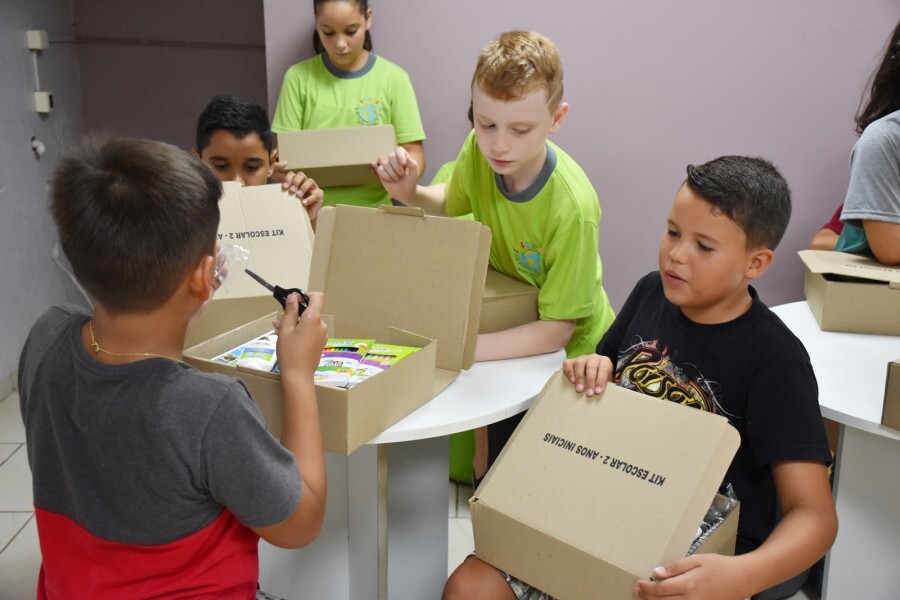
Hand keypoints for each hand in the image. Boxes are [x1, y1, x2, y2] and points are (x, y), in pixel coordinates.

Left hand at [273, 165, 323, 221]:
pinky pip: (316, 194)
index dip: (288, 178)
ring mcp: (313, 187)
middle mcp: (304, 182)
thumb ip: (275, 185)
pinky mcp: (319, 195)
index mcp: (295, 181)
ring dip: (303, 187)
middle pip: (301, 175)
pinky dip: (309, 198)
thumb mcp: (283, 195)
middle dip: (296, 181)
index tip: (284, 187)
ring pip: (310, 181)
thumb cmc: (292, 204)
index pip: (292, 174)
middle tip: (291, 190)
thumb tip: (269, 174)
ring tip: (298, 195)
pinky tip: (303, 202)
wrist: (302, 217)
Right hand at [274, 291, 326, 377]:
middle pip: (310, 311)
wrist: (298, 375)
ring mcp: (322, 335)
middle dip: (295, 312)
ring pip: (308, 322)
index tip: (294, 301)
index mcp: (314, 319)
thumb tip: (293, 296)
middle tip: (280, 318)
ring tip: (279, 329)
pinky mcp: (320, 343)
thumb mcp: (285, 329)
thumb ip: (290, 311)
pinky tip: (287, 337)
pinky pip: (310, 331)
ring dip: (294, 323)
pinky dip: (300, 331)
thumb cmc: (290, 352)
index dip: (306, 295)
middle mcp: (321, 325)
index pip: (318, 297)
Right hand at [371, 146, 418, 202]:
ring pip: (385, 163)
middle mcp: (394, 158)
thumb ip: (413, 165)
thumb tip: (407, 157)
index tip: (404, 164)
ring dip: (392, 174)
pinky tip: (390, 180)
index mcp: (403, 156)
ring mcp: (387, 164)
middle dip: (396, 167)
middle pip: (391, 156)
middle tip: (401, 175)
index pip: (399, 150)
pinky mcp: (381, 171)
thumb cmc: (410, 182)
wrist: (404, 193)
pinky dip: (385, 176)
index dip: (400, 156)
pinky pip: (379, 169)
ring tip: (396, 179)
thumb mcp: (415, 174)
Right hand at [562, 353, 612, 395]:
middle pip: (591, 366)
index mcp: (604, 361)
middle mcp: (593, 358)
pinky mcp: (571, 361)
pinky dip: (569, 372)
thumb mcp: (606, 381)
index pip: (604, 369)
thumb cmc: (600, 380)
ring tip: (579, 389)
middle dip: (590, 381)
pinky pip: (568, 364)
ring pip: (579, 363)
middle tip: (589, 393)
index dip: (601, 380)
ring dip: (579, 377)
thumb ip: (603, 385)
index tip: (598, 392)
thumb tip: (598, 393)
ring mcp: (581, 358)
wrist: (593, 374)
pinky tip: (572, 381)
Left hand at [633, 554, 749, 599]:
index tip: (638, 583)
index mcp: (689, 584)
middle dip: (647, 597)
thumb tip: (656, 572)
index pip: (660, 589)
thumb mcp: (696, 560)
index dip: (646, 587)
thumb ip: (676, 567)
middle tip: (637, 590)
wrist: (742, 578)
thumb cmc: (720, 566)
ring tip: (645, 597)